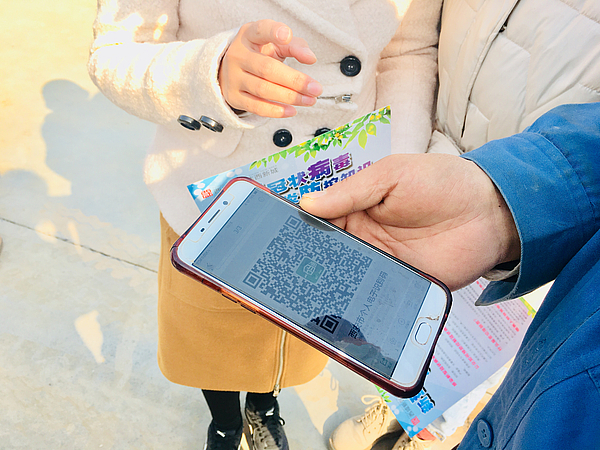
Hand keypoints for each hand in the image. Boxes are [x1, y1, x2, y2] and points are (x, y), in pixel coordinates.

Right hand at [219, 20, 322, 117]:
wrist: (231, 70)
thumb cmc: (260, 54)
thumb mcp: (275, 44)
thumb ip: (295, 46)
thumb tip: (311, 59)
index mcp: (248, 35)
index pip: (260, 30)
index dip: (273, 32)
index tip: (287, 36)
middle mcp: (238, 55)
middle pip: (267, 68)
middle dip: (295, 80)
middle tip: (316, 89)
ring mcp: (233, 77)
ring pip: (263, 89)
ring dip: (290, 97)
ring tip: (310, 100)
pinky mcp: (234, 97)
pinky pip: (256, 107)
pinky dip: (276, 111)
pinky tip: (292, 111)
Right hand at [299, 154, 520, 290]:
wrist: (490, 211)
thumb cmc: (441, 182)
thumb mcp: (390, 176)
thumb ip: (350, 191)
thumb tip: (306, 204)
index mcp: (356, 210)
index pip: (318, 221)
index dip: (297, 229)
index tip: (273, 238)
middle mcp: (363, 240)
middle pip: (326, 254)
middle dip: (306, 263)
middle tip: (281, 274)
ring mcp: (381, 265)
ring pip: (344, 278)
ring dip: (328, 284)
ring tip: (302, 295)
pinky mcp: (400, 286)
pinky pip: (373, 295)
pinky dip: (357, 301)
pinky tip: (340, 308)